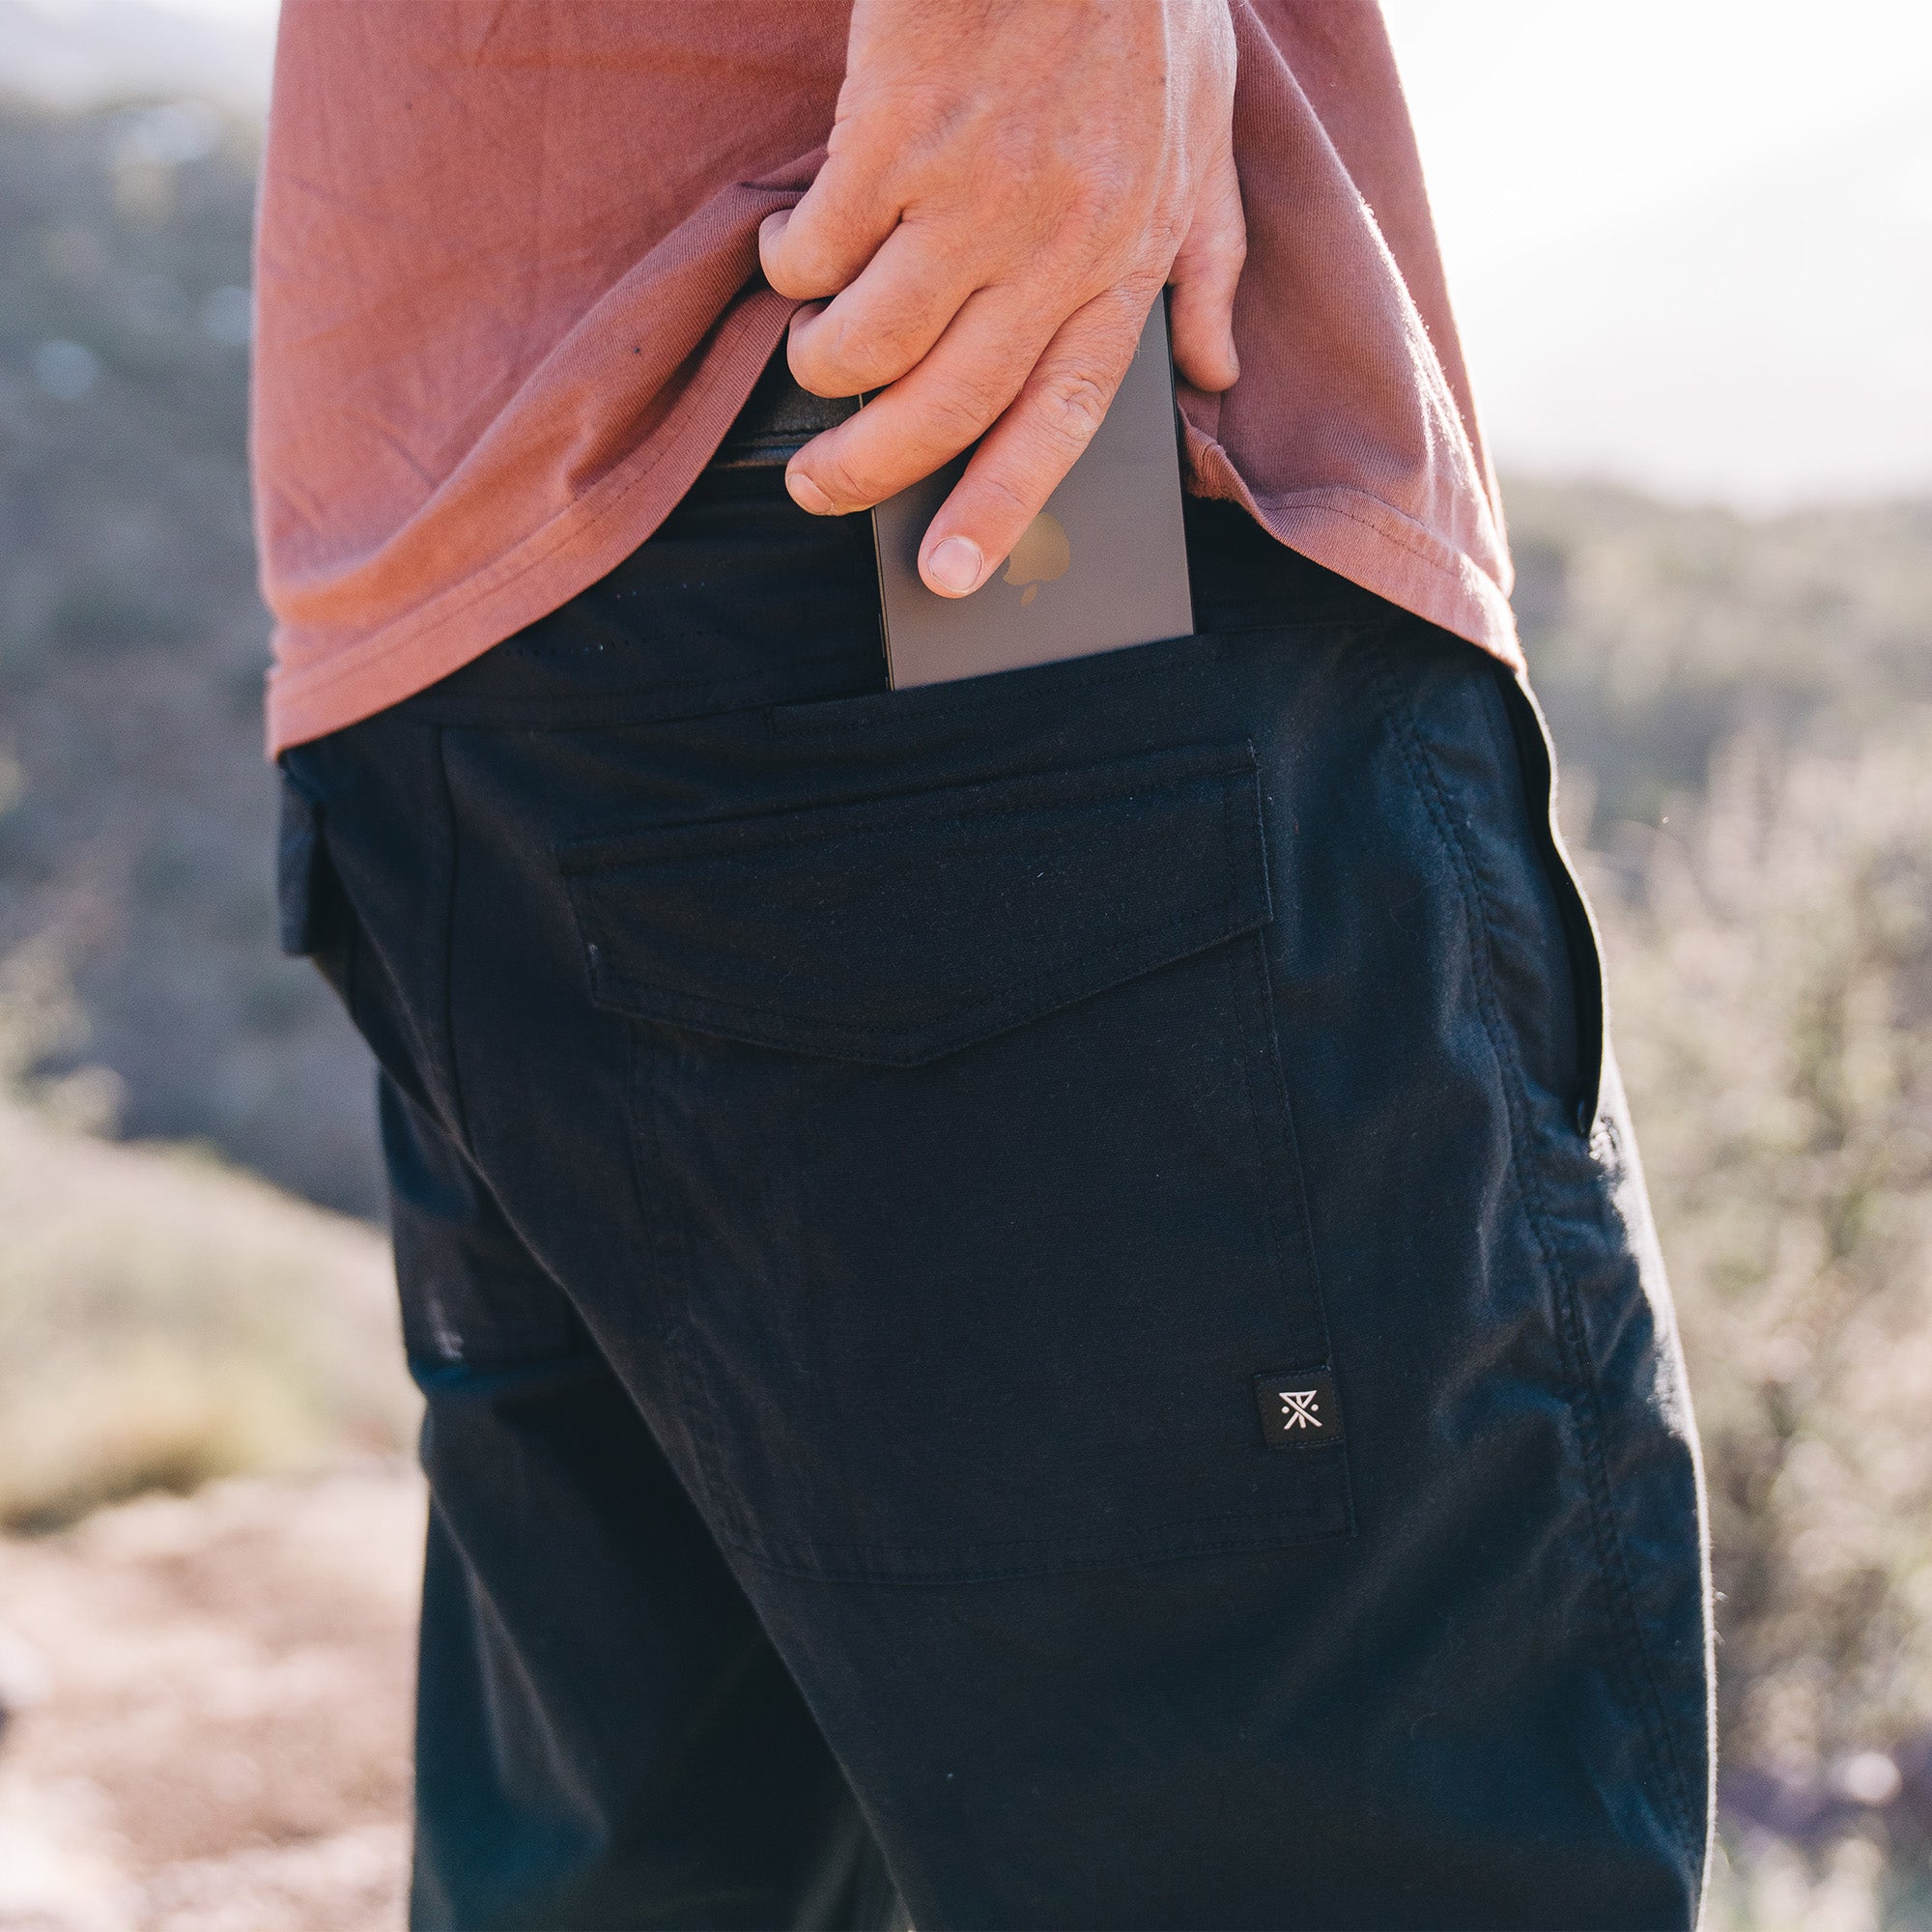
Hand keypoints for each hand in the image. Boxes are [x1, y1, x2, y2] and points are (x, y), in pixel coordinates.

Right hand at [760, 0, 1242, 597]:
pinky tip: (799, 243)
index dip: (1001, 505)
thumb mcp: (1208, 132)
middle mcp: (1054, 245)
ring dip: (820, 362)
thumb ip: (1208, 259)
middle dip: (866, 471)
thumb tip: (1213, 371)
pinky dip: (793, 262)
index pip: (1064, 418)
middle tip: (817, 491)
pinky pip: (817, 250)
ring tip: (812, 349)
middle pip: (947, 408)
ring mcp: (971, 194)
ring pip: (864, 344)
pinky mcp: (893, 137)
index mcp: (1127, 257)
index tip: (950, 573)